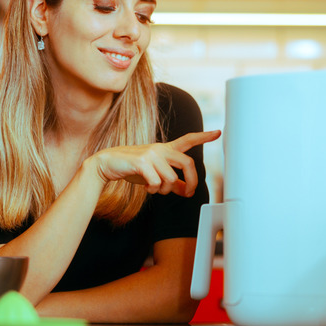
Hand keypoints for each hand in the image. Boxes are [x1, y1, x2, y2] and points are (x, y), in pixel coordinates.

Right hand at [91, 130, 220, 196]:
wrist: (108, 164)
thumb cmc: (133, 169)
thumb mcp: (155, 175)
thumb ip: (173, 182)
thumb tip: (188, 192)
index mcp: (166, 149)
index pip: (188, 140)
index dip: (204, 137)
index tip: (218, 132)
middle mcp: (161, 148)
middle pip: (188, 163)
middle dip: (192, 181)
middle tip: (189, 193)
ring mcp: (152, 154)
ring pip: (171, 178)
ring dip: (164, 190)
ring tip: (154, 189)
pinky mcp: (142, 162)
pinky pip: (157, 182)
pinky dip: (153, 190)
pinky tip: (146, 188)